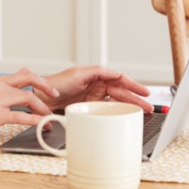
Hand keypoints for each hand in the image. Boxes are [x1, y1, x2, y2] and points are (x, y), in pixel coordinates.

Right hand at [0, 68, 60, 140]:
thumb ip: (5, 85)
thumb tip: (23, 75)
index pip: (25, 74)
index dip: (42, 80)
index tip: (51, 89)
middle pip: (30, 82)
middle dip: (47, 90)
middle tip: (56, 99)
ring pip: (28, 98)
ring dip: (43, 108)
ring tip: (49, 118)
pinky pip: (20, 116)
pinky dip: (35, 120)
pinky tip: (41, 125)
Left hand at [37, 66, 152, 113]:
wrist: (41, 97)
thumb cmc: (55, 83)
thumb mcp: (77, 75)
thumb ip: (96, 72)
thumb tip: (115, 73)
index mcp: (96, 74)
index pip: (119, 79)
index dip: (133, 85)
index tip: (144, 92)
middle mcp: (97, 84)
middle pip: (121, 91)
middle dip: (135, 98)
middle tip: (148, 106)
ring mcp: (94, 96)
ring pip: (116, 100)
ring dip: (128, 105)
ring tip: (141, 112)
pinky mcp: (89, 106)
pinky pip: (107, 108)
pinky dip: (117, 111)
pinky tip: (124, 116)